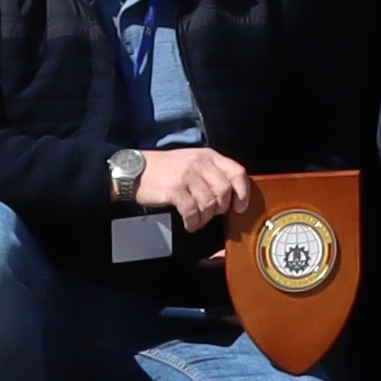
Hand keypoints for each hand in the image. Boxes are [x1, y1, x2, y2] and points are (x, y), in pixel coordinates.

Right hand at [130, 142, 257, 240]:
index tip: (240, 207)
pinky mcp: (175, 189)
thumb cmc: (166, 169)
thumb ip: (211, 173)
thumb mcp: (192, 162)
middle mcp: (200, 163)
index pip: (237, 172)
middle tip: (212, 215)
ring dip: (205, 218)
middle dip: (221, 208)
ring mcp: (187, 176)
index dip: (243, 192)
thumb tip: (231, 195)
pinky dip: (193, 222)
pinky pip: (193, 211)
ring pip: (210, 203)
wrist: (136, 170)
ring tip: (197, 221)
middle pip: (225, 191)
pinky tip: (189, 224)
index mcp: (208, 156)